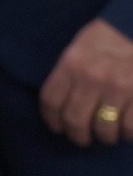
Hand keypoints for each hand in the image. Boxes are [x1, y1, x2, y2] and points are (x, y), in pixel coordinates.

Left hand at [40, 15, 132, 145]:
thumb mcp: (78, 48)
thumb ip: (68, 74)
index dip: (51, 119)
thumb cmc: (107, 37)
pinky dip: (127, 135)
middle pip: (75, 121)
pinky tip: (126, 129)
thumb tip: (60, 104)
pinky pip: (130, 129)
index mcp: (72, 64)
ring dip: (104, 137)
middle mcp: (92, 78)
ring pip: (104, 129)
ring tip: (106, 134)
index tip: (57, 127)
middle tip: (82, 138)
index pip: (51, 101)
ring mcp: (119, 88)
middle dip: (77, 136)